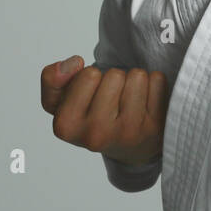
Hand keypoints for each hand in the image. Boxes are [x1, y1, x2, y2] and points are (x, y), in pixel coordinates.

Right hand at [40, 58, 168, 166]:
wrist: (128, 147)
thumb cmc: (92, 117)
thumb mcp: (60, 101)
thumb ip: (52, 78)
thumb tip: (75, 63)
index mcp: (67, 126)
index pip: (88, 75)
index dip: (90, 76)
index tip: (90, 94)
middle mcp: (97, 134)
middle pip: (115, 74)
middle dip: (114, 78)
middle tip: (112, 98)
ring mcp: (129, 133)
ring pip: (137, 76)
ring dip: (134, 81)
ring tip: (128, 100)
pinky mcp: (155, 128)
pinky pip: (158, 81)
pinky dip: (153, 85)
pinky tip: (145, 103)